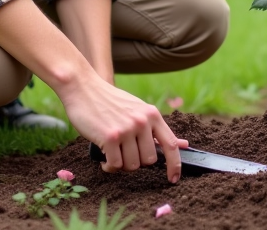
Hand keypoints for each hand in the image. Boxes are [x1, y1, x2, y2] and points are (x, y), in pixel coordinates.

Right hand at [57, 74, 186, 183]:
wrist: (83, 87)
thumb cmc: (109, 101)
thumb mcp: (137, 109)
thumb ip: (156, 128)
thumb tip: (183, 145)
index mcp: (152, 114)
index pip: (171, 144)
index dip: (175, 165)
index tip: (173, 179)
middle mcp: (141, 121)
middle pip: (148, 160)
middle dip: (136, 161)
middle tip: (123, 152)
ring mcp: (126, 129)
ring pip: (132, 165)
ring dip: (121, 164)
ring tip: (112, 152)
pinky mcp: (110, 137)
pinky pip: (115, 165)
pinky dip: (109, 166)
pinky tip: (104, 158)